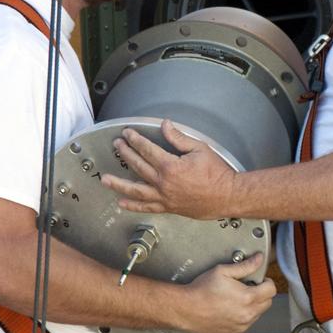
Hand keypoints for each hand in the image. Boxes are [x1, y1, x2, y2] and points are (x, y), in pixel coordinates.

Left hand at [101, 119, 237, 218]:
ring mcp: (164, 197)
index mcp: (171, 166)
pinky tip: (122, 202)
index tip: (127, 134)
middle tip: (117, 145)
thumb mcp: (199, 149)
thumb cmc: (217, 173)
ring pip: (136, 190)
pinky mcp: (168, 207)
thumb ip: (179, 138)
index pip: (147, 149)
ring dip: (119, 183)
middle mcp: (164, 183)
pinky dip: (133, 205)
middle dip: (125, 153)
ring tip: (105, 179)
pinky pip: (147, 207)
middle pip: (138, 166)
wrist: (227, 195)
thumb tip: (165, 125)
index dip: (135, 140)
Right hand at [177, 255, 274, 332]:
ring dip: (252, 306)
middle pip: (267, 303)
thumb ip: (245, 266)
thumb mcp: (223, 271)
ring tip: (235, 299)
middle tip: (247, 288)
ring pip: (257, 315)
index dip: (266, 282)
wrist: (185, 309)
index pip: (272, 290)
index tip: (259, 280)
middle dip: (261, 294)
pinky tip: (229, 310)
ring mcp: (241, 327)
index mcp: (247, 298)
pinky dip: (242, 318)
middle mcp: (247, 315)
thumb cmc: (201, 290)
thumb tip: (258, 259)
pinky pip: (245, 325)